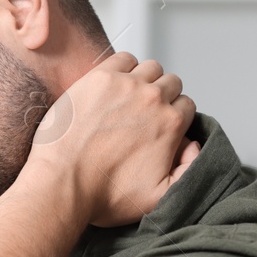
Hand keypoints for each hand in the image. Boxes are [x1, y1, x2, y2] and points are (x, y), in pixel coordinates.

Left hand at [26, 52, 197, 227]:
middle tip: (142, 113)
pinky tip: (113, 85)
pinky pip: (123, 59)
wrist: (62, 183)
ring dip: (144, 80)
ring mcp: (125, 84)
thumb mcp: (158, 198)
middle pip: (170, 83)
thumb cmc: (104, 194)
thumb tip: (194, 147)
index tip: (159, 124)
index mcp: (170, 123)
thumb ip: (187, 173)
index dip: (174, 115)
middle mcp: (152, 99)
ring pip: (150, 68)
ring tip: (128, 99)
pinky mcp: (98, 78)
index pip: (186, 105)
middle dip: (162, 97)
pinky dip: (123, 67)